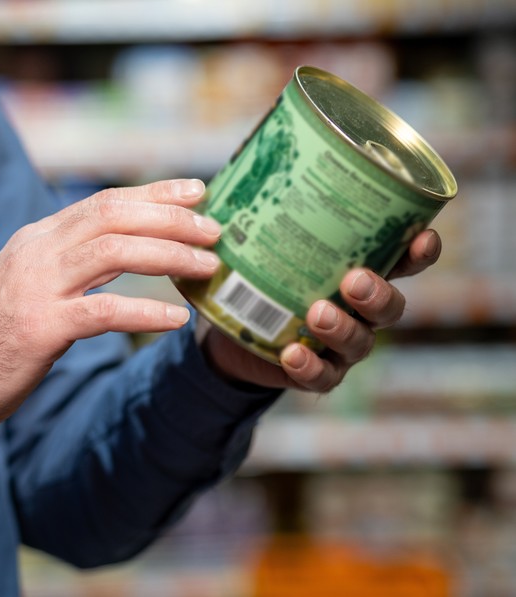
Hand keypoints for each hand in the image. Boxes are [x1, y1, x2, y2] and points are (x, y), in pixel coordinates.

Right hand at [0, 179, 220, 437]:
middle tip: (214, 228)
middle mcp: (36, 252)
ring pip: (114, 252)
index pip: (103, 202)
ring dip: (168, 254)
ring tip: (208, 266)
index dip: (154, 192)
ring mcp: (35, 288)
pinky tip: (177, 318)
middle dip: (171, 217)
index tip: (196, 190)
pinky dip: (145, 311)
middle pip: (113, 216)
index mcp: (36, 239)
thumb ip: (70, 264)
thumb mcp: (29, 285)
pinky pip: (103, 311)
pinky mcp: (39, 328)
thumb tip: (125, 251)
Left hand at [204, 228, 441, 391]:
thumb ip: (257, 208)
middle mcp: (360, 309)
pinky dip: (310, 367)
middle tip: (353, 280)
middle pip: (391, 306)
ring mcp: (342, 344)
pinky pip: (323, 376)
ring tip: (317, 313)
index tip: (421, 238)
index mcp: (360, 269)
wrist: (235, 330)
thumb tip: (226, 169)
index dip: (420, 251)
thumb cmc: (261, 272)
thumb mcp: (260, 239)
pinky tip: (292, 354)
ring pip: (361, 342)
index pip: (403, 260)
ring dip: (343, 328)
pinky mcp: (317, 372)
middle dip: (378, 293)